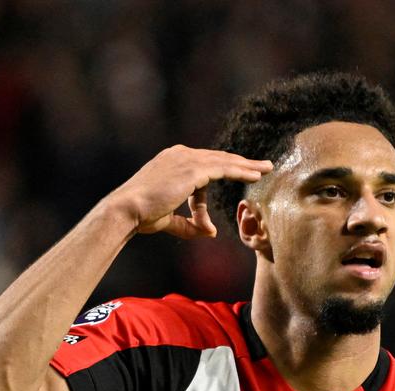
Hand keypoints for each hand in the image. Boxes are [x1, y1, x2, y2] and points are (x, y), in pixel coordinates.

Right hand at [105, 145, 272, 238]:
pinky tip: (255, 175)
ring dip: (247, 166)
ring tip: (267, 169)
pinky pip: (223, 169)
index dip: (226, 168)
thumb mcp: (169, 219)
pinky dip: (240, 171)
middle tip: (262, 166)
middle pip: (218, 158)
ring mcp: (185, 159)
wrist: (127, 210)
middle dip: (242, 163)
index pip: (205, 163)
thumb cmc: (142, 215)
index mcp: (172, 161)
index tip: (243, 171)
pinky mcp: (191, 169)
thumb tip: (211, 232)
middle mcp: (179, 155)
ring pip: (224, 161)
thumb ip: (190, 224)